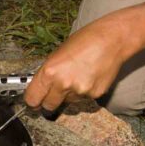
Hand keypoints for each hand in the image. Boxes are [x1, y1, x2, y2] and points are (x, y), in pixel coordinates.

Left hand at [24, 13, 138, 110]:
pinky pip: (83, 99)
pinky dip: (83, 92)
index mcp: (50, 71)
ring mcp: (80, 91)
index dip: (32, 100)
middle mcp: (63, 84)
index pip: (32, 98)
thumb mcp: (57, 54)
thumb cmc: (84, 41)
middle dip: (48, 101)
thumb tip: (40, 88)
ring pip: (67, 102)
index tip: (34, 100)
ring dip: (68, 94)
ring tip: (77, 76)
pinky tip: (88, 77)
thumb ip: (47, 73)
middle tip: (52, 93)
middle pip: (48, 106)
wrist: (112, 39)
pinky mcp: (94, 95)